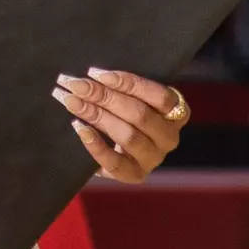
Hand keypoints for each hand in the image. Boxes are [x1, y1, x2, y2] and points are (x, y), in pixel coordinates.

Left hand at [53, 68, 184, 183]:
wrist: (118, 148)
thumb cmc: (125, 112)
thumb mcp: (131, 96)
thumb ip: (121, 86)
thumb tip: (92, 74)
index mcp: (176, 112)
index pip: (159, 96)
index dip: (128, 82)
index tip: (96, 73)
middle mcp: (169, 137)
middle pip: (139, 114)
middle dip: (104, 96)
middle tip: (76, 85)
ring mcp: (153, 158)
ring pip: (128, 135)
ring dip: (96, 115)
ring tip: (72, 102)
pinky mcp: (135, 175)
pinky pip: (116, 163)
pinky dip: (95, 144)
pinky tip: (79, 127)